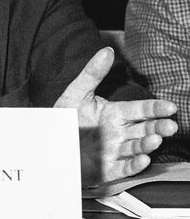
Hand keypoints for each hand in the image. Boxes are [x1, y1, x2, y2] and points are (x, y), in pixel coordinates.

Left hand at [55, 47, 177, 188]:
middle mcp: (119, 133)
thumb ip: (92, 73)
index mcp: (115, 114)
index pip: (140, 110)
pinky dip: (135, 164)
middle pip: (144, 129)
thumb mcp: (76, 93)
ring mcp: (115, 151)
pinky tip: (143, 159)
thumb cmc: (66, 119)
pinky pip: (124, 167)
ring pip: (137, 147)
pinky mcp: (108, 168)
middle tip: (170, 125)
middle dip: (158, 127)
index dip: (155, 109)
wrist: (48, 143)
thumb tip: (107, 50)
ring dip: (148, 144)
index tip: (170, 107)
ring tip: (155, 139)